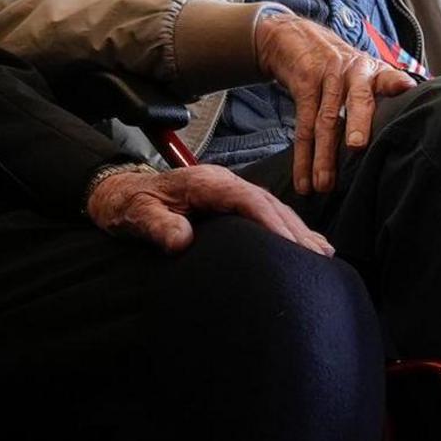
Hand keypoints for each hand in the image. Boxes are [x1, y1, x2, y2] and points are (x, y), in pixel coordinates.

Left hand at [87, 163, 335, 257]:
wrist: (118, 192)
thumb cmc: (129, 205)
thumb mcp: (137, 216)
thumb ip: (158, 227)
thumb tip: (182, 240)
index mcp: (206, 183)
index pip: (247, 200)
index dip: (271, 222)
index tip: (291, 245)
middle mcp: (223, 182)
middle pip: (268, 204)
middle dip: (295, 230)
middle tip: (318, 258)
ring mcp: (229, 190)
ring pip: (272, 207)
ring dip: (297, 230)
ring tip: (322, 254)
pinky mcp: (229, 202)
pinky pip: (264, 213)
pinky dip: (287, 228)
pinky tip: (304, 243)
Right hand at [253, 8, 413, 196]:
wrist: (300, 37)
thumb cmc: (343, 68)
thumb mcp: (368, 72)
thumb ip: (388, 95)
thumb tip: (413, 134)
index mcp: (375, 72)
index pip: (389, 78)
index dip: (397, 83)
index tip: (405, 88)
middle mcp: (353, 73)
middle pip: (356, 100)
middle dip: (357, 123)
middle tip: (357, 146)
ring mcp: (327, 78)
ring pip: (325, 120)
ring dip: (323, 155)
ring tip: (325, 185)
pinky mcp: (304, 86)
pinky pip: (302, 125)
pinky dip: (302, 157)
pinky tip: (304, 180)